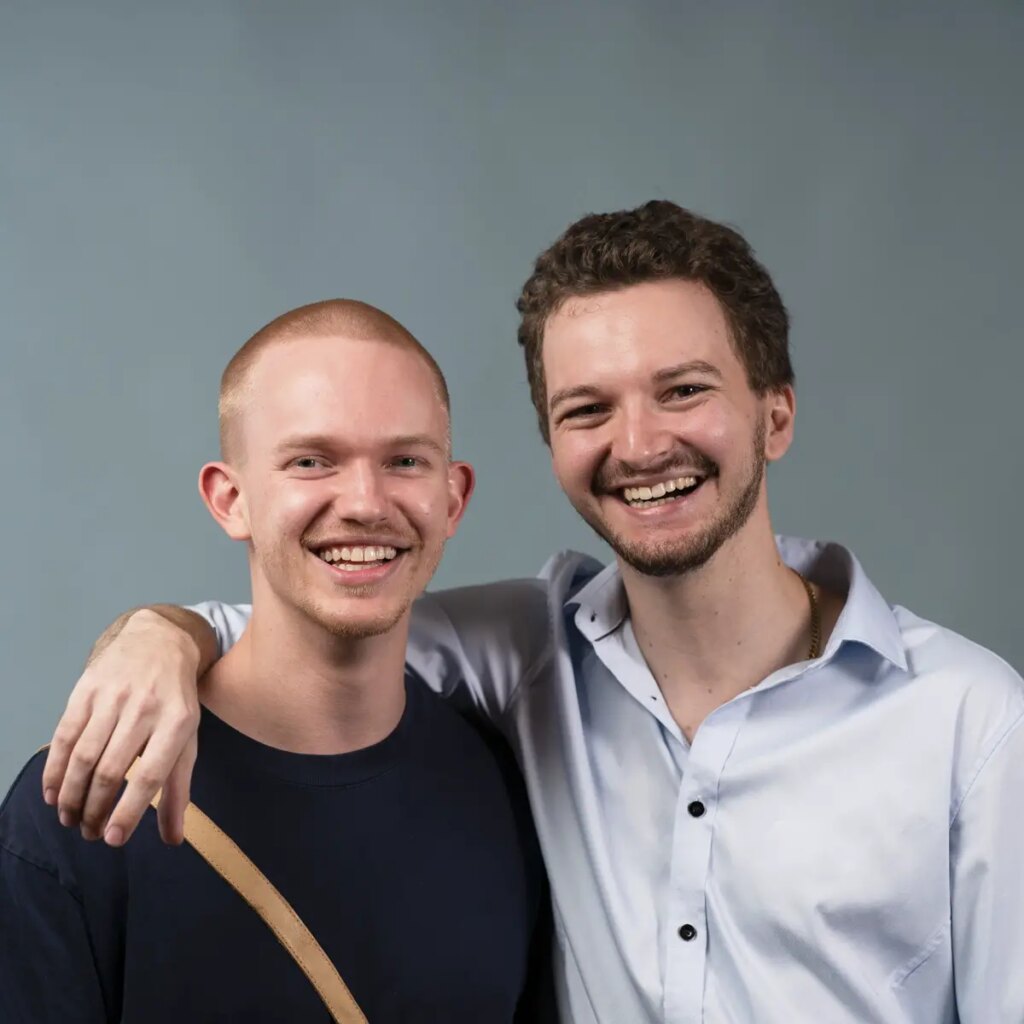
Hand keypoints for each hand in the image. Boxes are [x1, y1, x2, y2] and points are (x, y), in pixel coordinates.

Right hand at [42, 609, 202, 846]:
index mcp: (178, 722)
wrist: (157, 642)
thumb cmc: (175, 700)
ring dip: (71, 795)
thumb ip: (178, 789)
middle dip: (94, 809)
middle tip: (87, 832)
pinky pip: (64, 736)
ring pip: (84, 756)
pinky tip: (52, 794)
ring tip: (69, 819)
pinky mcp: (86, 690)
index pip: (151, 775)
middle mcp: (145, 708)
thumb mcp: (187, 738)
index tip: (112, 839)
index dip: (129, 811)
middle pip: (112, 769)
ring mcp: (113, 697)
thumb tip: (172, 840)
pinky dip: (54, 769)